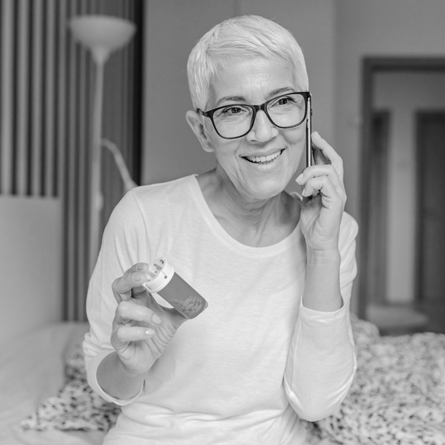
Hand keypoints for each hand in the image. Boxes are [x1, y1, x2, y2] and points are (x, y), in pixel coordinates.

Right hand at [110, 262, 187, 375]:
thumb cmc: (155, 335)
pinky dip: (138, 332)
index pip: (132, 280)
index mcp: (139, 300)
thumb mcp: (172, 320)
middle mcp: (127, 309)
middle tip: (144, 278)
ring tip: (156, 320)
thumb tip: (201, 304)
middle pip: (119, 287)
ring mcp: (120, 323)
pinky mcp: (118, 340)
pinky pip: (121, 332)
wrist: (145, 360)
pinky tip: (150, 333)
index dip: (135, 271)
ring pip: (121, 308)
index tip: (147, 267)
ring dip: (142, 312)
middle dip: (129, 279)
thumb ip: (182, 310)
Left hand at [296, 132, 345, 251]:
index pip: (330, 163)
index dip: (323, 149)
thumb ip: (306, 187)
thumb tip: (301, 176)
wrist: (317, 242)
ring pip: (328, 170)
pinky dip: (313, 184)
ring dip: (311, 173)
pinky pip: (326, 183)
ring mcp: (338, 194)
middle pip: (335, 161)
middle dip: (324, 146)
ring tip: (301, 183)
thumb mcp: (306, 200)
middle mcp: (337, 188)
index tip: (314, 138)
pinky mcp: (336, 201)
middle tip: (314, 137)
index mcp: (330, 187)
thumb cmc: (313, 224)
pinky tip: (306, 192)